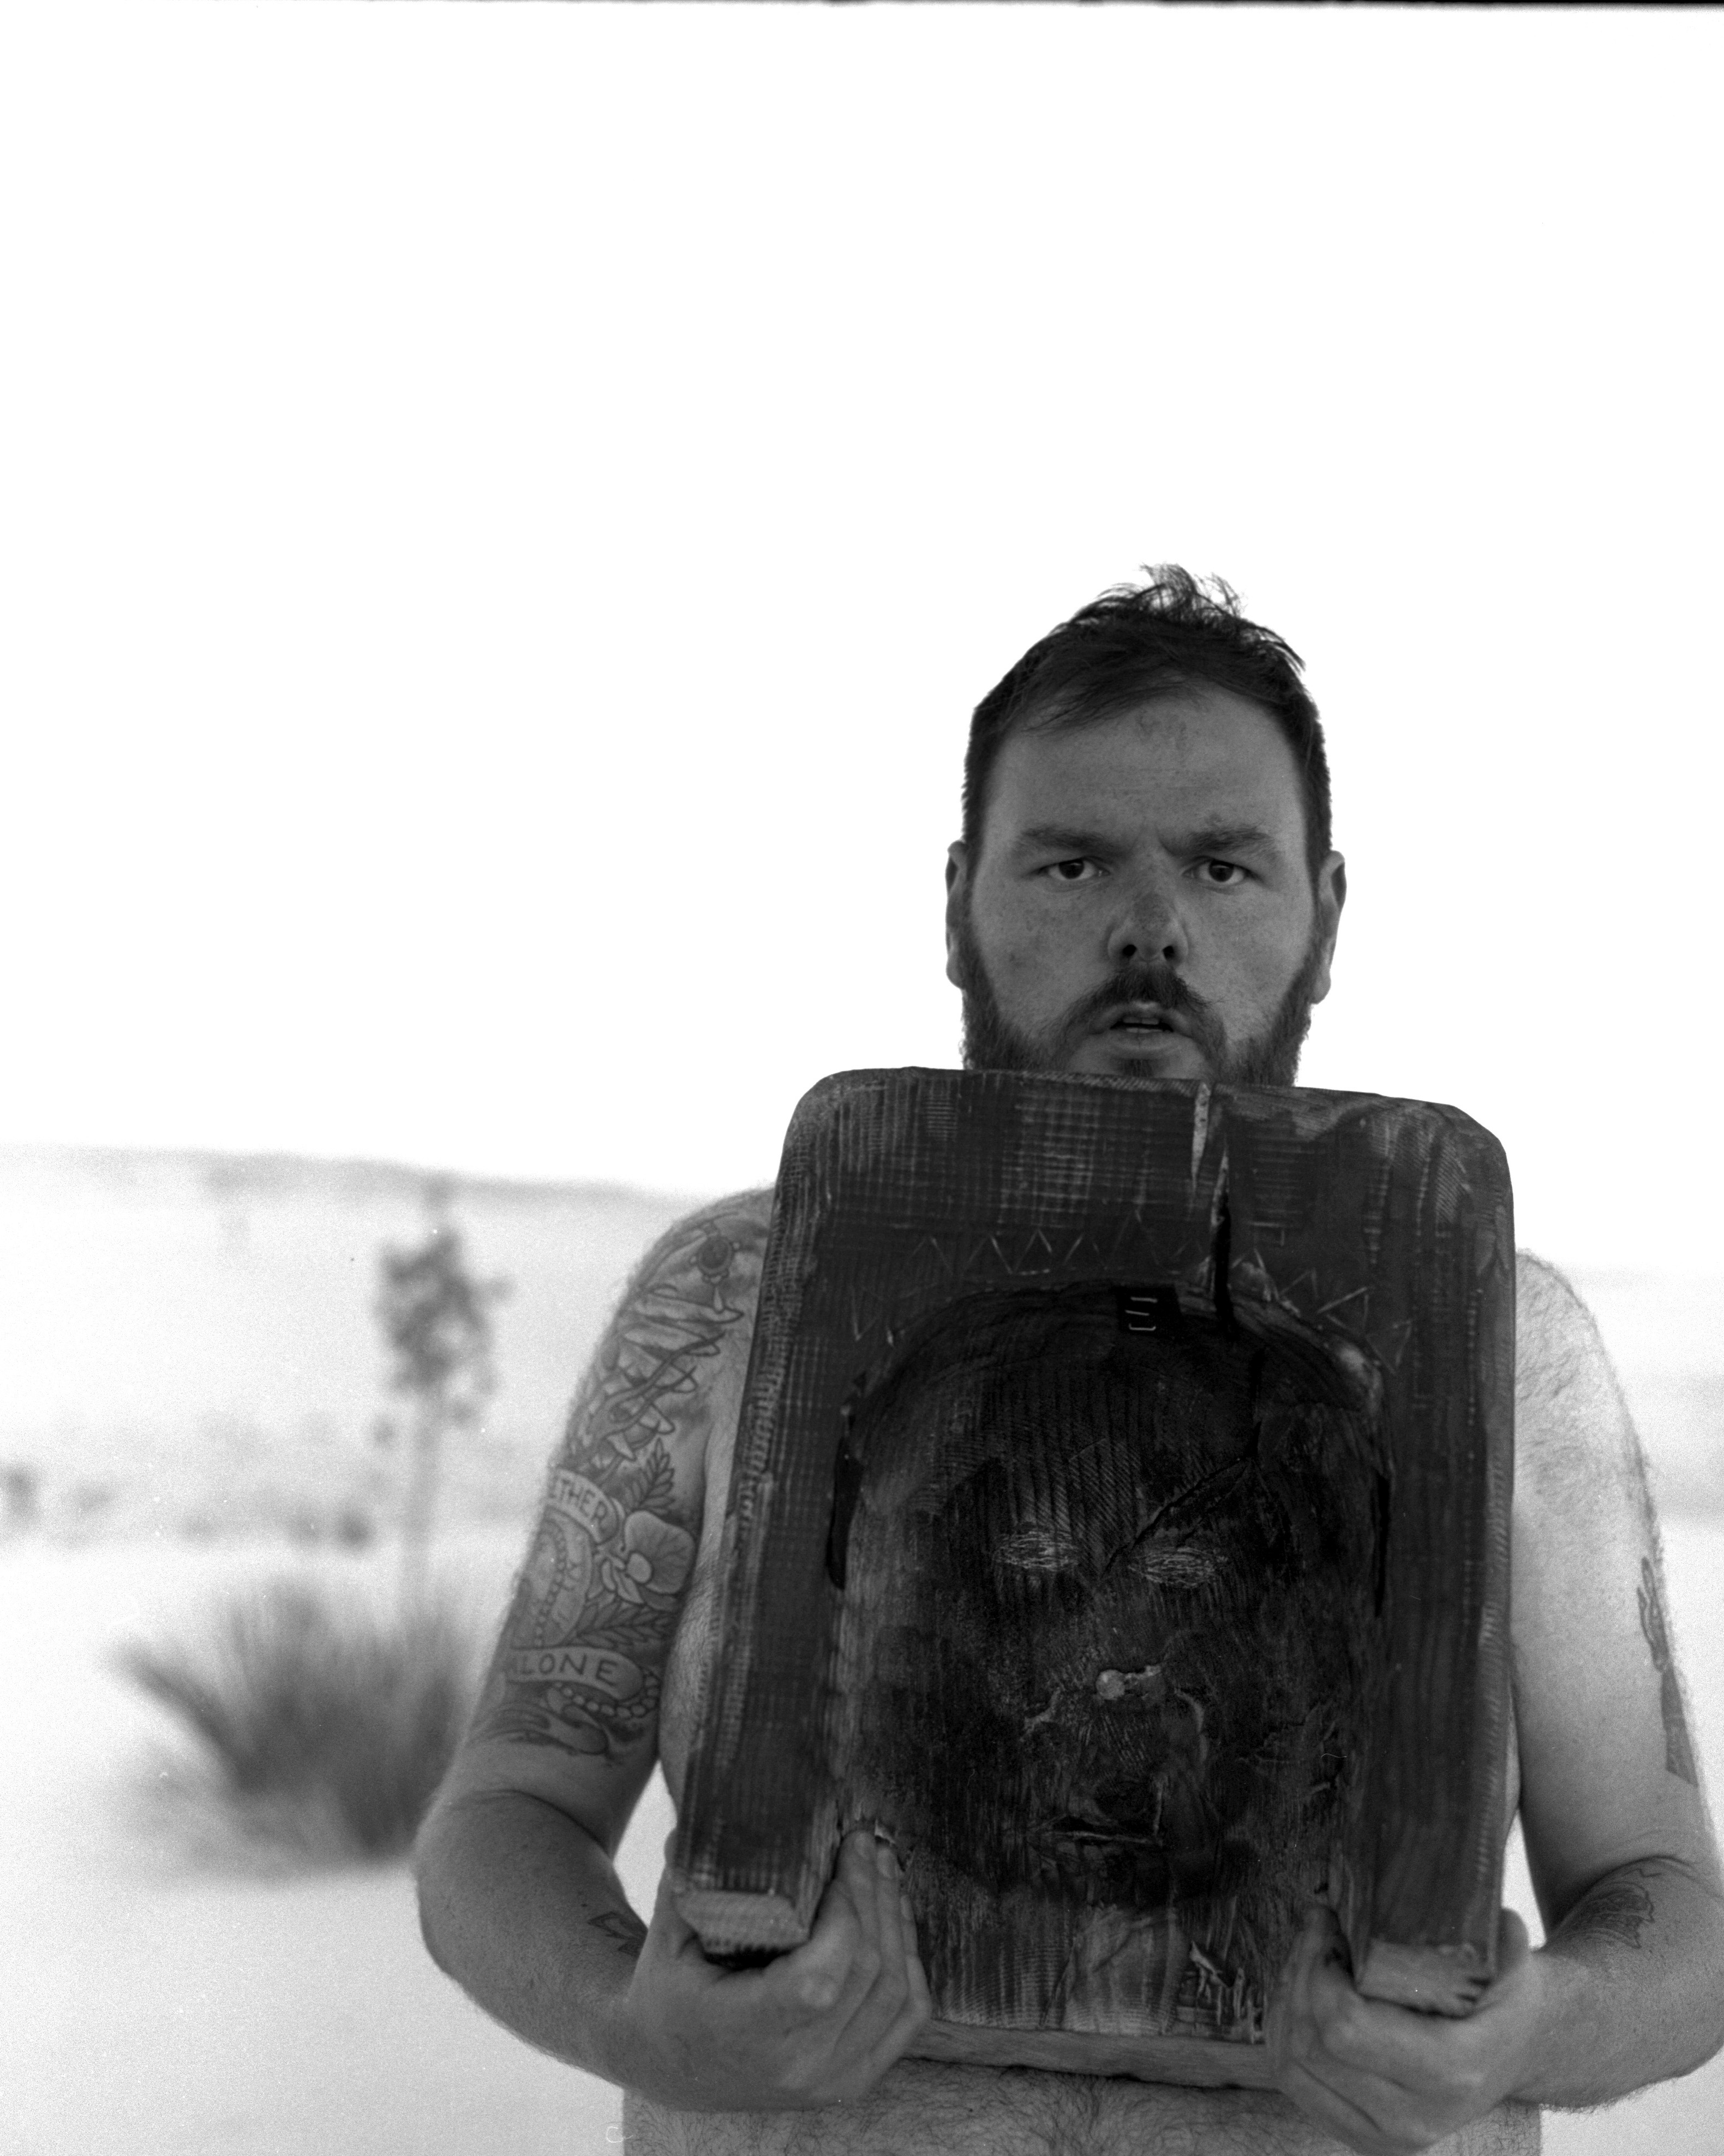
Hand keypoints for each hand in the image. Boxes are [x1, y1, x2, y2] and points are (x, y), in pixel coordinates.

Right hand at [609, 1826, 932, 2111]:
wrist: (673, 2068)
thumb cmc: (669, 1993)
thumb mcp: (666, 1938)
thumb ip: (688, 1877)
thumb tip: (709, 1807)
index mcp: (744, 2034)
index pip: (820, 1980)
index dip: (845, 1913)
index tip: (840, 1853)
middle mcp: (797, 2068)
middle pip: (866, 1973)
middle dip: (874, 1894)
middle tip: (866, 1841)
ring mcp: (832, 2081)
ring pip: (894, 1991)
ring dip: (897, 1919)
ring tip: (884, 1867)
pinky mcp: (854, 2080)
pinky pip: (906, 2018)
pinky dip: (910, 1962)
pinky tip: (897, 1918)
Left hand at [1267, 1905, 1542, 2154]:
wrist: (1511, 2055)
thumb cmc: (1501, 2000)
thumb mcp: (1510, 1965)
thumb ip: (1504, 1943)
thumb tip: (1499, 1921)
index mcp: (1450, 2072)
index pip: (1345, 2027)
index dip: (1319, 1968)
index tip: (1327, 1921)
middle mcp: (1414, 2118)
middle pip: (1311, 2042)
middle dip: (1300, 1971)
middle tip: (1315, 1926)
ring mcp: (1384, 2136)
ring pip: (1291, 2063)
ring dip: (1285, 1998)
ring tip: (1306, 1954)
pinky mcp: (1360, 2136)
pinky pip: (1292, 2080)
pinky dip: (1282, 2030)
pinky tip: (1300, 1993)